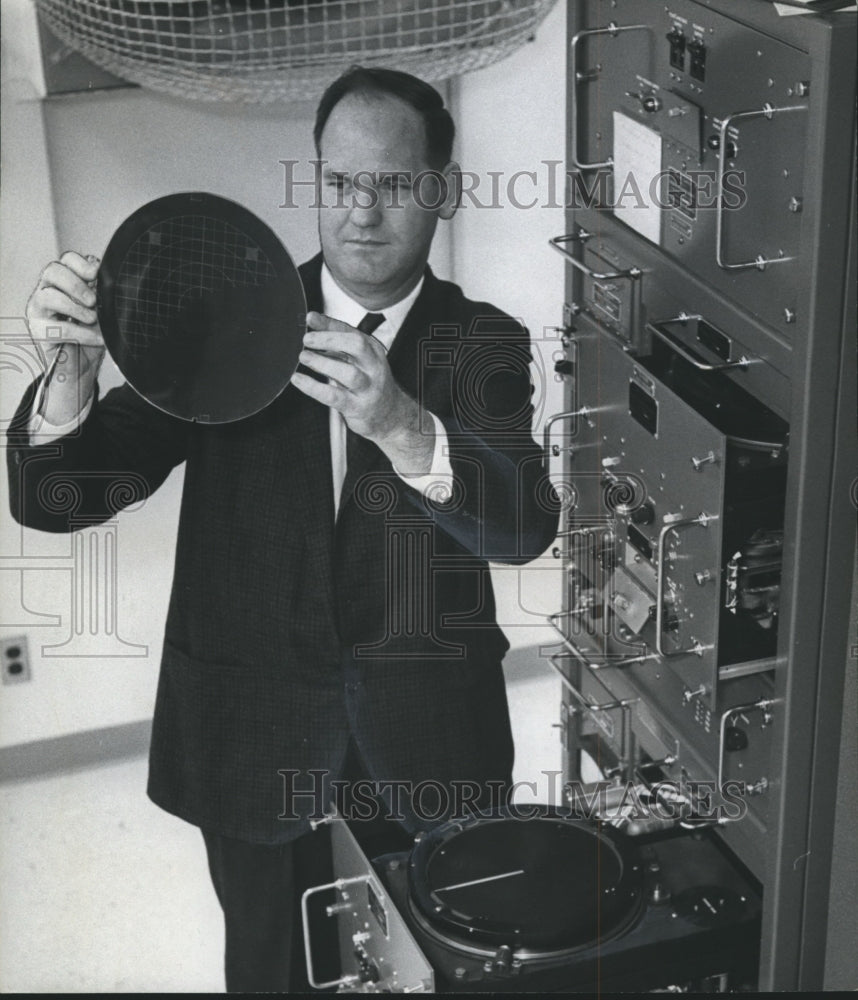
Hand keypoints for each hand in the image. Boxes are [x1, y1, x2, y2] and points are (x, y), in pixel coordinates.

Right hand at [26, 251, 104, 423]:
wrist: (84, 365)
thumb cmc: (93, 333)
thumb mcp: (104, 311)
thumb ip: (104, 295)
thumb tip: (112, 286)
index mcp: (65, 280)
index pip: (67, 259)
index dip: (82, 265)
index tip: (97, 276)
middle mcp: (47, 289)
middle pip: (53, 271)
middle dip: (76, 285)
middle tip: (93, 301)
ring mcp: (39, 308)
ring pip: (48, 296)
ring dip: (74, 307)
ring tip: (92, 319)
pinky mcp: (38, 330)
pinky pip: (57, 328)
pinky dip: (81, 333)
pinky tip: (97, 339)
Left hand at [292, 312, 411, 441]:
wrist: (389, 414)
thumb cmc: (369, 383)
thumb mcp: (356, 359)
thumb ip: (336, 343)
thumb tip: (312, 325)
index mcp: (372, 351)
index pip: (351, 331)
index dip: (329, 324)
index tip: (310, 318)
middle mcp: (373, 367)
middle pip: (357, 346)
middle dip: (330, 340)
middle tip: (308, 339)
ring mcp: (367, 388)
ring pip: (348, 373)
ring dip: (323, 363)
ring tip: (304, 357)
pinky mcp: (356, 407)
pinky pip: (335, 396)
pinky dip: (314, 387)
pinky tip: (300, 380)